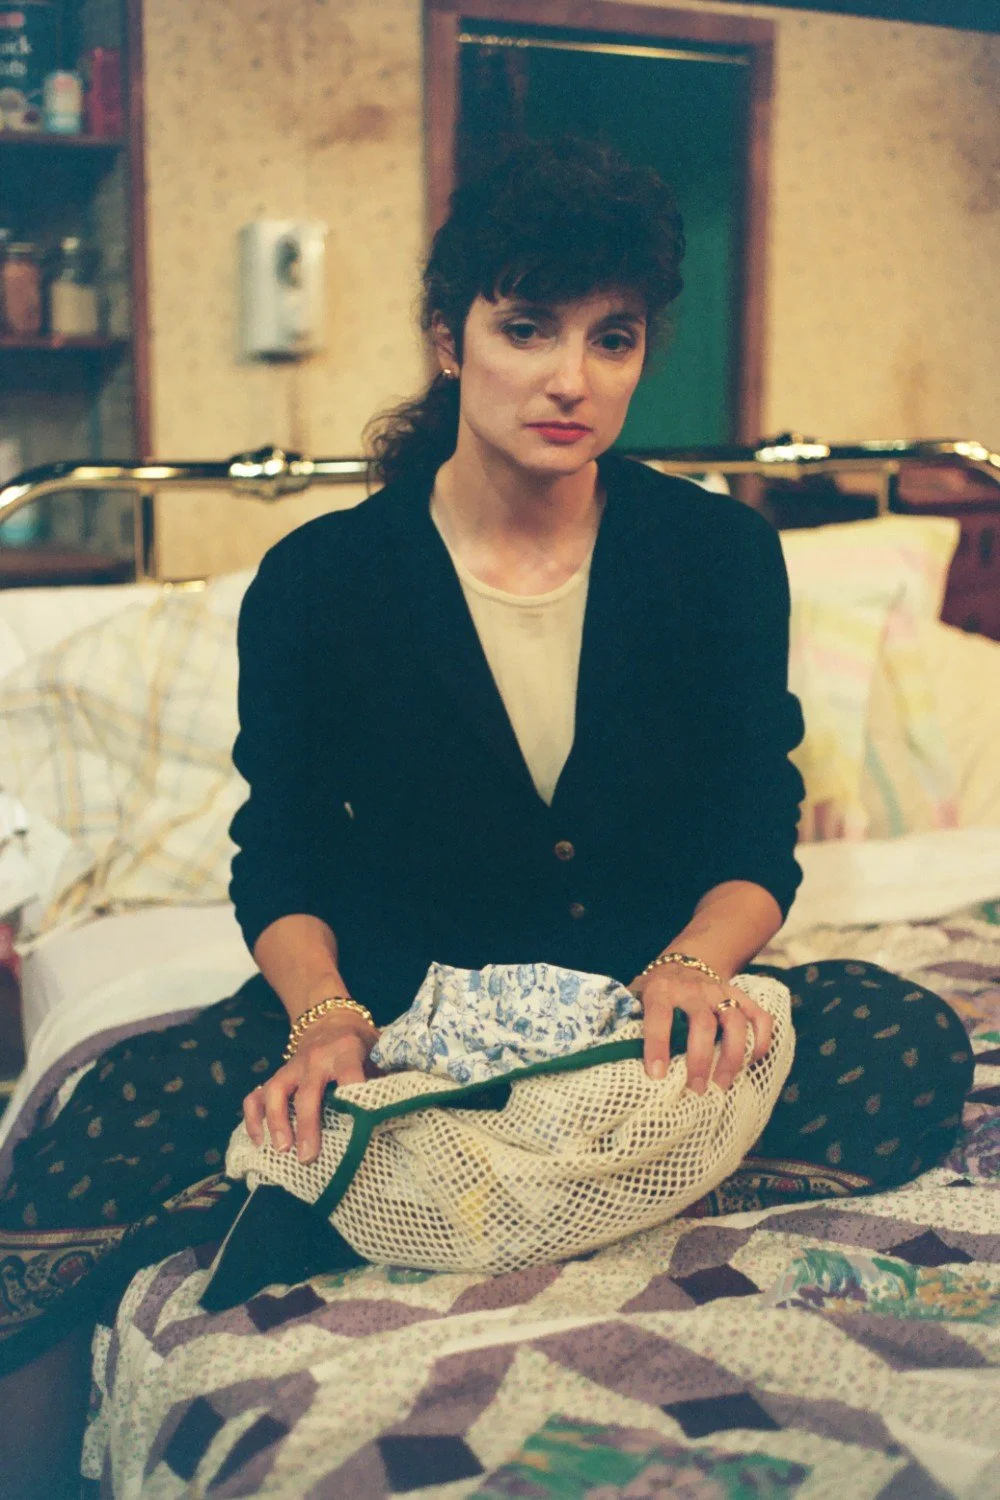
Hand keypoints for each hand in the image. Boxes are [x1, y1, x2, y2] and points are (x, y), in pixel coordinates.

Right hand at [242, 1012, 379, 1164]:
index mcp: (345, 1052)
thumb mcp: (377, 1052)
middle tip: (308, 1157)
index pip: (349, 1074)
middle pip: (308, 1092)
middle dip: (307, 1126)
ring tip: (282, 1150)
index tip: (357, 1126)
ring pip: (275, 1091)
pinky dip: (255, 1118)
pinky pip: (256, 1095)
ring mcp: (292, 1067)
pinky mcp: (277, 1074)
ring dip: (276, 1122)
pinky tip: (259, 1141)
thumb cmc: (359, 1043)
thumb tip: (399, 1109)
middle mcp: (315, 1059)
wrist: (329, 1018)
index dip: (353, 1096)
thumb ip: (383, 1077)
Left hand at [627, 967, 772, 1092]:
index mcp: (661, 990)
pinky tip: (754, 1061)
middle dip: (700, 1060)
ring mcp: (720, 993)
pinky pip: (759, 1016)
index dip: (657, 1046)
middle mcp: (694, 989)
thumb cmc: (656, 990)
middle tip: (696, 1089)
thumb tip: (608, 1052)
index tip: (657, 1076)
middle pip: (703, 1024)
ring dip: (732, 1056)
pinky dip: (762, 1039)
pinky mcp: (741, 997)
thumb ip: (626, 1018)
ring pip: (734, 1022)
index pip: (658, 1017)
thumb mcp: (635, 996)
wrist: (686, 962)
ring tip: (724, 1084)